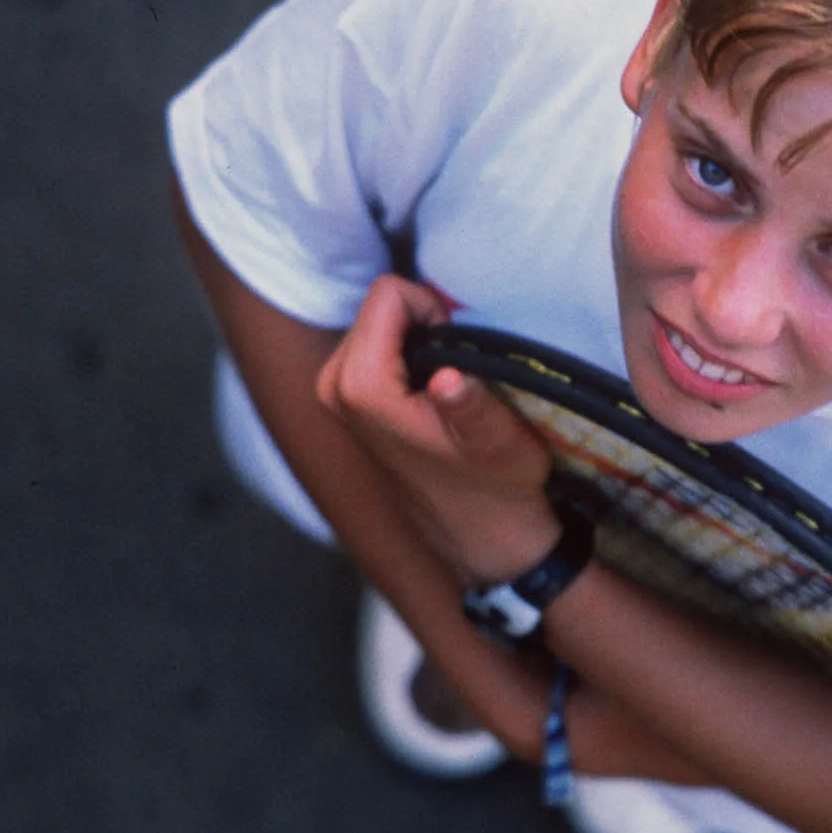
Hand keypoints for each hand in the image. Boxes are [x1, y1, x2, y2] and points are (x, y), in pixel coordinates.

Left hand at [313, 276, 559, 582]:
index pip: (388, 294)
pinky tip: (427, 399)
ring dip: (416, 343)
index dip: (435, 312)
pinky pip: (374, 344)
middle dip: (423, 325)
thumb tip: (450, 379)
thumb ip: (472, 407)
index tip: (458, 355)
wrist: (483, 538)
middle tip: (455, 375)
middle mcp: (332, 386)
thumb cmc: (497, 488)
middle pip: (380, 306)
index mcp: (360, 388)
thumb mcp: (499, 442)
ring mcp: (331, 394)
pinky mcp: (341, 400)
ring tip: (443, 391)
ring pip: (377, 322)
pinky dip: (405, 357)